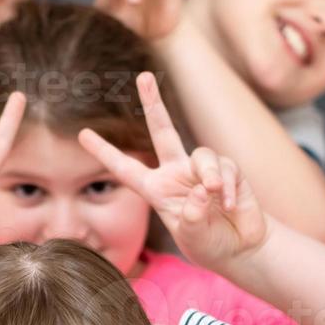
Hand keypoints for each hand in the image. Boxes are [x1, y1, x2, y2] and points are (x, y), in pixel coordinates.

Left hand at [78, 73, 267, 269]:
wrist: (241, 248)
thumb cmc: (209, 245)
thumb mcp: (193, 238)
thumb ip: (192, 218)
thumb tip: (202, 189)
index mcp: (157, 190)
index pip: (126, 169)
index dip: (105, 152)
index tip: (82, 134)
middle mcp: (176, 174)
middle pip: (163, 131)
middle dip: (154, 102)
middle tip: (144, 76)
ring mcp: (201, 170)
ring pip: (202, 155)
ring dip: (208, 175)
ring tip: (214, 195)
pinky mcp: (228, 170)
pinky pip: (225, 168)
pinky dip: (226, 186)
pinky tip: (229, 205)